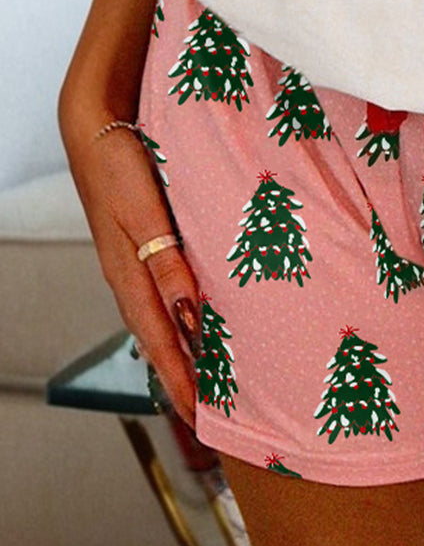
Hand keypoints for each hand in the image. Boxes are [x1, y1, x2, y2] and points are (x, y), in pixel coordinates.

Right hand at [61, 101, 200, 427]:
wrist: (94, 127)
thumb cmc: (120, 167)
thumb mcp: (146, 215)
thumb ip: (168, 265)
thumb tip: (188, 317)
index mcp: (130, 275)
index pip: (160, 342)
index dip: (180, 381)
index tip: (200, 418)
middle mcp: (129, 275)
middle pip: (158, 339)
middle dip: (181, 378)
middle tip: (207, 414)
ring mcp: (131, 260)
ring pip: (159, 318)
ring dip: (180, 350)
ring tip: (204, 378)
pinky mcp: (139, 242)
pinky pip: (160, 292)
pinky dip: (177, 316)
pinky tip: (191, 318)